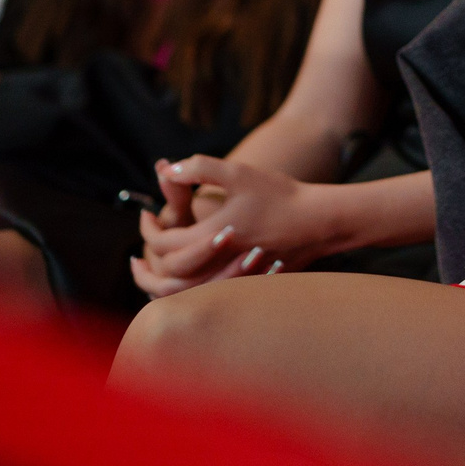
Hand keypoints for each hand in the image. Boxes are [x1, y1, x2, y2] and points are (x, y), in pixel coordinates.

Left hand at [130, 156, 336, 299]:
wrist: (320, 222)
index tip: (146, 214)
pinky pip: (206, 297)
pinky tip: (189, 272)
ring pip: (185, 294)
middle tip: (144, 244)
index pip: (162, 243)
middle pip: (167, 276)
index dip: (148, 228)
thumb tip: (164, 170)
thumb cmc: (280, 195)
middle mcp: (217, 267)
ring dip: (163, 281)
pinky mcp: (246, 287)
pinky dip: (188, 289)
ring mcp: (233, 281)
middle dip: (148, 261)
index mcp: (209, 239)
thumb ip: (197, 168)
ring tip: (154, 266)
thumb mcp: (238, 173)